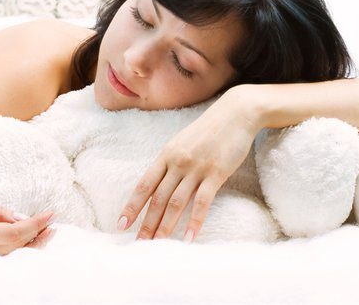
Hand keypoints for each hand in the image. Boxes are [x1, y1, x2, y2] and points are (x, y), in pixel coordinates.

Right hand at [0, 195, 56, 254]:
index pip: (12, 234)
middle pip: (14, 248)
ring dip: (30, 244)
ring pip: (8, 256)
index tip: (52, 213)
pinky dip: (16, 249)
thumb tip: (17, 216)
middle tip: (54, 222)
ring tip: (47, 231)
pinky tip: (27, 240)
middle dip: (38, 235)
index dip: (35, 224)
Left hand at [116, 88, 260, 241]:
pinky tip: (188, 238)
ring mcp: (196, 168)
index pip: (144, 184)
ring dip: (165, 226)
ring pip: (176, 203)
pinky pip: (202, 202)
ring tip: (158, 245)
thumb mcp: (183, 142)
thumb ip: (171, 161)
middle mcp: (178, 162)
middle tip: (138, 243)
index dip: (132, 206)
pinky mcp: (216, 173)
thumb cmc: (210, 129)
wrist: (236, 113)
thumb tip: (159, 182)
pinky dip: (194, 222)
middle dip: (147, 223)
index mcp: (167, 154)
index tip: (121, 224)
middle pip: (158, 198)